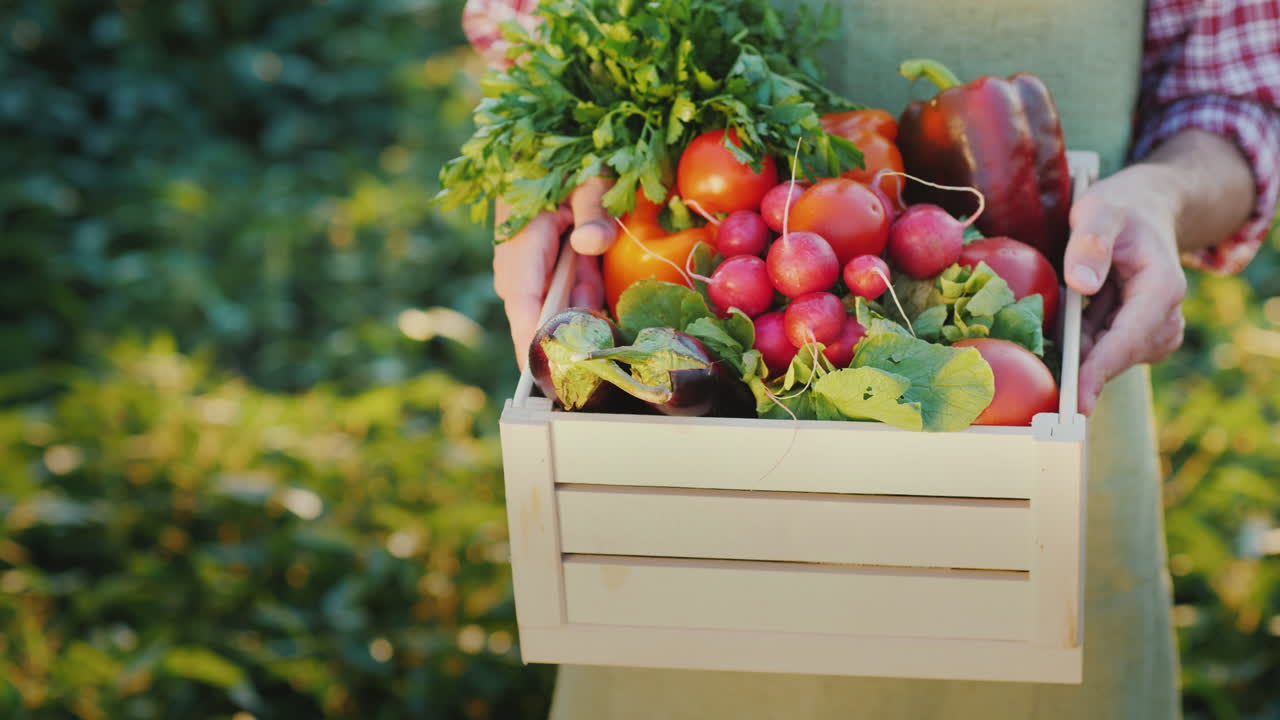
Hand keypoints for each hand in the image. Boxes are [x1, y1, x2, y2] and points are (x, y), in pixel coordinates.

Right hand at [493, 177, 618, 369]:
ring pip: (557, 316)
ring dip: (586, 310)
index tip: (561, 381)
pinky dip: (584, 299)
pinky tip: (597, 281)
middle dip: (579, 332)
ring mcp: (525, 279)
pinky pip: (562, 303)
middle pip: (544, 326)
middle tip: (602, 314)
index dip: (542, 350)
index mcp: (520, 251)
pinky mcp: (537, 278)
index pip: (526, 313)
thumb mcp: (587, 178)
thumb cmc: (561, 160)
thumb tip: (593, 242)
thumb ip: (593, 209)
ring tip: (599, 285)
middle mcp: (516, 273)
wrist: (536, 150)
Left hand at [1063, 165, 1187, 415]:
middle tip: (1043, 398)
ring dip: (1076, 356)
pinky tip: (1055, 335)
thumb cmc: (1120, 209)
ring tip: (1046, 343)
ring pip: (1108, 357)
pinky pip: (1101, 350)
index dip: (1100, 371)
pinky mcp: (1132, 333)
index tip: (1075, 401)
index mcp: (1161, 287)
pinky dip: (1076, 348)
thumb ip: (1090, 242)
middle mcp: (1163, 314)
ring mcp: (1150, 328)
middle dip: (1082, 374)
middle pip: (1119, 356)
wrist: (1143, 211)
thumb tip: (1080, 284)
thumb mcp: (1100, 211)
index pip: (1129, 339)